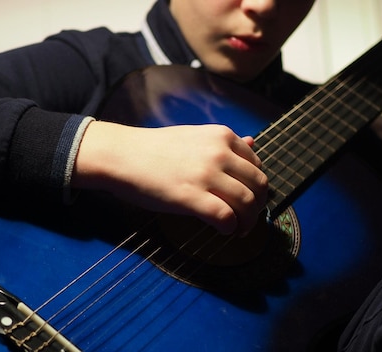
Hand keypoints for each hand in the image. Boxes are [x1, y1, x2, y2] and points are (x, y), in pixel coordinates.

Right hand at [72, 121, 267, 234]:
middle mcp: (219, 153)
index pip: (257, 165)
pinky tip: (224, 230)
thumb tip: (253, 142)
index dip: (256, 187)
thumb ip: (226, 143)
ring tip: (238, 228)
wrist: (122, 155)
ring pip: (248, 203)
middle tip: (246, 218)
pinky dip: (231, 228)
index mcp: (222, 136)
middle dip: (258, 206)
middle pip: (259, 185)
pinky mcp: (192, 197)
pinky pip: (227, 217)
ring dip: (248, 221)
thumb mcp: (196, 137)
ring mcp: (207, 175)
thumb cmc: (156, 149)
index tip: (248, 199)